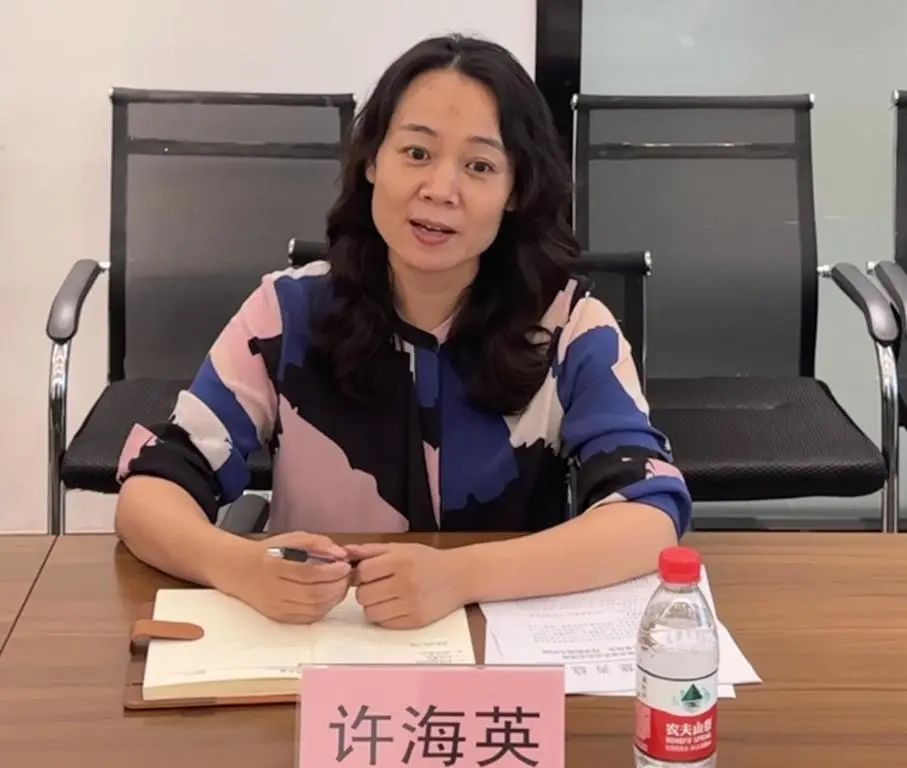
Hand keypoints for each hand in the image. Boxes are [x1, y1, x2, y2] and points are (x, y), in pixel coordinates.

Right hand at [223, 532, 351, 623]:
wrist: (239, 570)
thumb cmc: (269, 552)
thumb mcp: (291, 538)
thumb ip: (317, 543)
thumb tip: (341, 554)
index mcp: (274, 566)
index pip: (309, 573)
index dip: (332, 571)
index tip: (345, 565)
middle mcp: (273, 589)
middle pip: (314, 595)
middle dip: (338, 586)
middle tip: (348, 576)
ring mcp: (276, 606)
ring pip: (313, 609)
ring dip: (334, 598)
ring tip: (341, 585)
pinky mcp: (279, 617)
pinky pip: (308, 618)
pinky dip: (325, 608)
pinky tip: (330, 597)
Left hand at [345, 543, 467, 628]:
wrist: (460, 576)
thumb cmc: (428, 560)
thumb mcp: (401, 548)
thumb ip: (371, 550)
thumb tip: (345, 551)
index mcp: (400, 561)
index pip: (362, 573)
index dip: (361, 574)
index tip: (368, 574)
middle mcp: (405, 582)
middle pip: (363, 595)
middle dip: (365, 591)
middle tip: (377, 586)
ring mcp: (411, 604)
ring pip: (371, 612)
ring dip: (373, 606)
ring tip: (386, 597)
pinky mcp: (416, 621)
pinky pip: (385, 624)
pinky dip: (385, 616)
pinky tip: (395, 606)